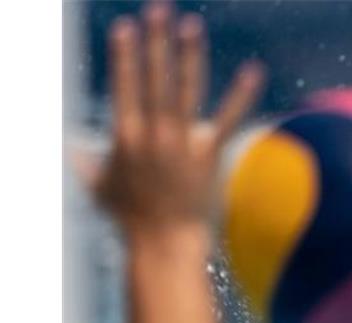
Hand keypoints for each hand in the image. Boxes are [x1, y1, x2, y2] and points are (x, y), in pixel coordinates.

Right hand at [81, 1, 263, 246]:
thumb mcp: (101, 189)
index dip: (125, 55)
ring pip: (186, 91)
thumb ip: (88, 165)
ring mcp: (182, 144)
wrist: (164, 245)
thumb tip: (73, 152)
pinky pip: (227, 120)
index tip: (126, 27)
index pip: (125, 86)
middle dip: (156, 43)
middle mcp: (153, 135)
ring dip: (189, 56)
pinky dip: (240, 95)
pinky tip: (253, 71)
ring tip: (192, 26)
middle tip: (159, 10)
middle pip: (155, 79)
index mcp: (125, 137)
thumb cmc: (131, 220)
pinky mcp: (208, 156)